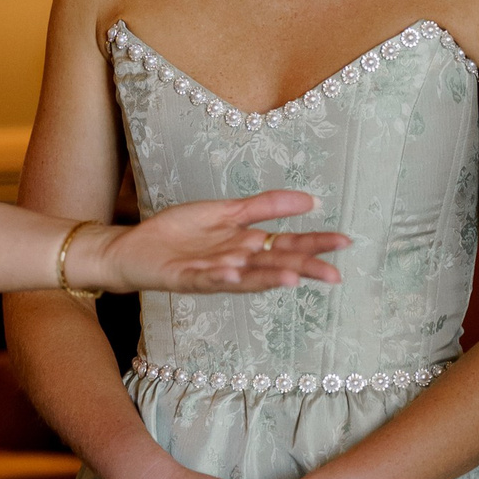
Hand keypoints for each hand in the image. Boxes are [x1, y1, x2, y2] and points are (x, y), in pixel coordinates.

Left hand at [76, 191, 350, 295]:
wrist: (134, 248)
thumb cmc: (178, 233)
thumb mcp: (227, 212)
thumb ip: (265, 206)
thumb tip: (309, 200)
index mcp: (247, 245)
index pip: (288, 244)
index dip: (315, 243)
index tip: (345, 241)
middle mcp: (236, 262)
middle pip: (275, 263)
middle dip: (303, 267)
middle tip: (333, 274)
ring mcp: (213, 272)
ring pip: (246, 277)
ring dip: (268, 277)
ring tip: (292, 276)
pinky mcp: (185, 278)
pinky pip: (207, 278)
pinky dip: (222, 277)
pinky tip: (236, 271)